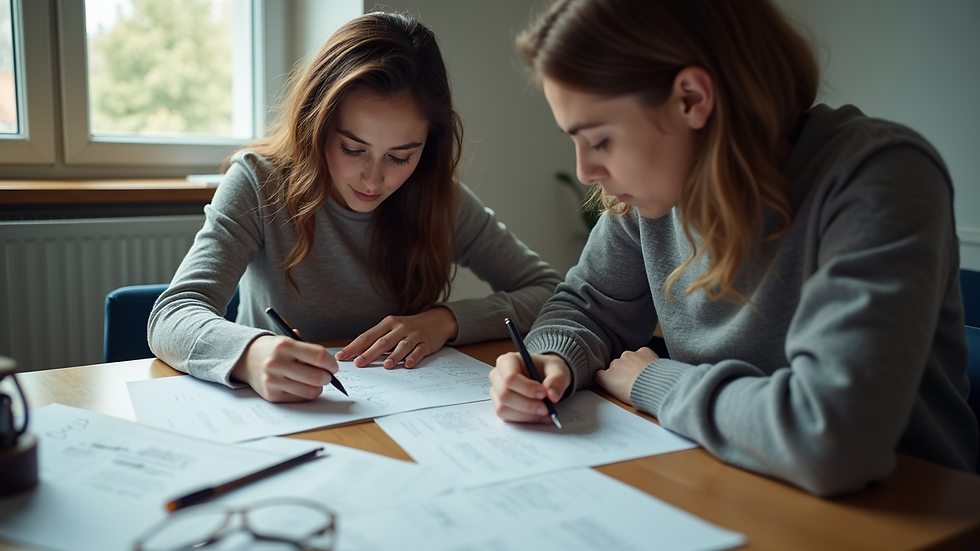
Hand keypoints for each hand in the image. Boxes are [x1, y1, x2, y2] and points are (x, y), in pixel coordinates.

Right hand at [232, 335, 338, 401]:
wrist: (246, 359)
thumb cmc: (274, 350)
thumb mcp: (288, 340)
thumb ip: (309, 350)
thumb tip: (331, 364)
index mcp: (284, 345)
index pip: (319, 357)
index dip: (331, 363)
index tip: (333, 366)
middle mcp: (277, 363)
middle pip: (317, 377)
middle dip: (328, 377)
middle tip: (327, 375)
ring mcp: (273, 381)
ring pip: (310, 391)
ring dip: (318, 387)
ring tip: (315, 381)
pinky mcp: (271, 395)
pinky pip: (299, 399)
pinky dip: (306, 394)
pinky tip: (302, 386)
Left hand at [335, 306, 458, 368]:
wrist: (437, 320)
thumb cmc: (409, 327)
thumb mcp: (393, 327)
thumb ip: (378, 338)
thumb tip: (356, 353)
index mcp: (388, 323)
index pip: (367, 336)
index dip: (354, 346)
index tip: (342, 356)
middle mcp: (400, 328)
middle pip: (382, 342)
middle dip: (369, 353)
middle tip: (358, 363)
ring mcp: (414, 335)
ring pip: (401, 346)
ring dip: (393, 356)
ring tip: (385, 366)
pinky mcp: (426, 343)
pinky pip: (419, 351)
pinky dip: (414, 358)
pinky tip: (408, 364)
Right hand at [489, 351, 570, 423]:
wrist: (545, 378)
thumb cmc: (546, 369)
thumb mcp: (557, 369)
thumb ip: (557, 380)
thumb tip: (552, 395)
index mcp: (508, 361)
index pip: (510, 377)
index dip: (526, 388)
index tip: (543, 393)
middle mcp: (498, 376)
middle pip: (505, 395)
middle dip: (527, 405)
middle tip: (546, 408)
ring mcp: (497, 393)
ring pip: (504, 409)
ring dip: (526, 415)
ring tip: (545, 413)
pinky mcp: (500, 406)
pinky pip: (507, 417)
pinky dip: (525, 419)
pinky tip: (539, 416)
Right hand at [595, 347, 658, 405]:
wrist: (657, 388)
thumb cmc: (640, 396)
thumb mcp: (621, 399)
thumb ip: (615, 389)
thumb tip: (618, 388)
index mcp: (607, 378)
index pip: (600, 374)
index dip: (608, 378)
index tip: (615, 382)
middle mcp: (615, 364)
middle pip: (616, 366)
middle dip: (623, 372)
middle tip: (633, 382)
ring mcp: (629, 356)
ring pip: (630, 358)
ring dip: (635, 364)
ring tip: (645, 376)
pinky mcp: (643, 351)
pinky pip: (643, 353)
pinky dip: (646, 359)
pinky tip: (651, 368)